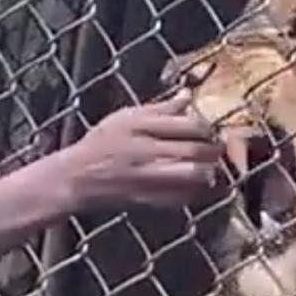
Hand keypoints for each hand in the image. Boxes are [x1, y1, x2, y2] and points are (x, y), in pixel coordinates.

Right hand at [57, 92, 222, 209]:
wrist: (77, 177)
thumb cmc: (102, 143)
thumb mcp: (125, 117)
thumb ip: (160, 108)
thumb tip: (188, 95)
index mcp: (140, 127)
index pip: (187, 125)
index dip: (206, 127)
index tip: (209, 129)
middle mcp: (145, 152)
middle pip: (194, 150)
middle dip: (213, 149)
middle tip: (218, 147)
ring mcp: (148, 178)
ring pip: (193, 175)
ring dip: (210, 170)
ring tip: (211, 166)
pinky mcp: (149, 200)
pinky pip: (183, 197)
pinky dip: (198, 191)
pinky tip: (200, 185)